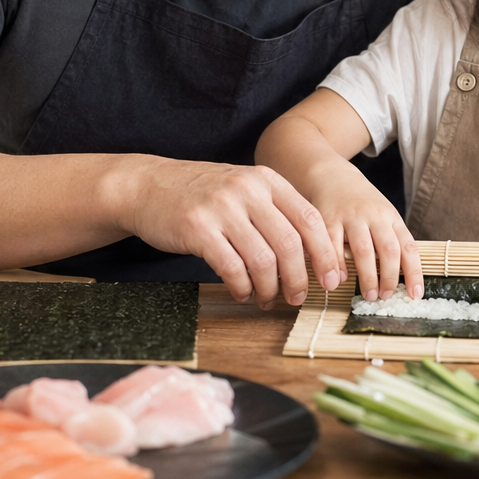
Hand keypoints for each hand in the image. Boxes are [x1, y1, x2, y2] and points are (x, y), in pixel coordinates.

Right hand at [123, 158, 340, 308]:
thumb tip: (311, 254)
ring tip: (267, 299)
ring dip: (270, 288)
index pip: (309, 218)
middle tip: (298, 298)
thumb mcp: (243, 188)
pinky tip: (242, 292)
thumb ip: (273, 211)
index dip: (325, 252)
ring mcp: (221, 208)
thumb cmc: (200, 193)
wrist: (147, 185)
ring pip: (263, 260)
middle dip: (299, 278)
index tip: (332, 279)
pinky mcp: (197, 228)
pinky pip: (231, 268)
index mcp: (265, 180)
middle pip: (290, 243)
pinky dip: (242, 287)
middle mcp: (247, 190)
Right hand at [306, 161, 421, 302]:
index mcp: (391, 216)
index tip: (415, 294)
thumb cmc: (361, 204)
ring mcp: (351, 216)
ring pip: (364, 250)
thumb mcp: (382, 215)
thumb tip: (403, 278)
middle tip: (386, 296)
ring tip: (370, 294)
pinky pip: (334, 245)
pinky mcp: (328, 218)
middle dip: (389, 277)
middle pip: (388, 250)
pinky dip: (338, 265)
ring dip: (368, 276)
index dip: (414, 272)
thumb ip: (391, 240)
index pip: (408, 246)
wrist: (332, 175)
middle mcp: (374, 215)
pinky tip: (341, 279)